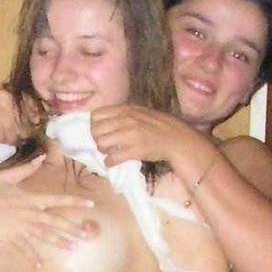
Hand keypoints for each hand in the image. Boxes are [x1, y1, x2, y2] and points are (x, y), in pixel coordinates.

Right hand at [0, 156, 97, 266]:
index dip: (74, 202)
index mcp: (29, 198)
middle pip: (54, 221)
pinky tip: (40, 265)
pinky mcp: (11, 237)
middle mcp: (28, 213)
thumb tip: (41, 158)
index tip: (90, 204)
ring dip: (58, 242)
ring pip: (44, 235)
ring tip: (72, 249)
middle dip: (72, 228)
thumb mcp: (5, 176)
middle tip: (87, 235)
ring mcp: (20, 226)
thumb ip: (25, 169)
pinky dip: (32, 257)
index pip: (57, 199)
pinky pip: (24, 248)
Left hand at [90, 105, 212, 177]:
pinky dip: (109, 162)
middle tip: (105, 144)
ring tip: (110, 152)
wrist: (176, 138)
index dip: (95, 125)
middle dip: (97, 139)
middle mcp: (125, 120)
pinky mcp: (134, 150)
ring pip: (101, 144)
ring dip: (103, 150)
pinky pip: (112, 158)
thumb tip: (105, 121)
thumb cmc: (158, 125)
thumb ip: (123, 114)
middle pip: (95, 130)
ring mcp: (130, 135)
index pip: (95, 115)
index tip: (101, 132)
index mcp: (125, 109)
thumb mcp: (140, 112)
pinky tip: (113, 162)